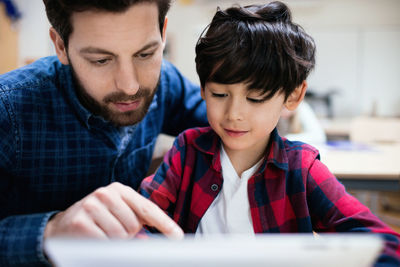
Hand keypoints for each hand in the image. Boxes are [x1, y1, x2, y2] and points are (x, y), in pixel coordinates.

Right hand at [44, 182, 182, 239]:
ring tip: (103, 233)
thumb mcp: (118, 214)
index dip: (164, 223)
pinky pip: (105, 243)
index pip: (148, 208)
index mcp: (120, 190)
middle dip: (129, 234)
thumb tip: (153, 239)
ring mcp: (92, 206)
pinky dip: (103, 246)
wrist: (62, 226)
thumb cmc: (97, 220)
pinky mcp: (81, 222)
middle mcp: (106, 194)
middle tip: (114, 231)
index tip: (177, 237)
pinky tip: (94, 239)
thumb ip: (138, 222)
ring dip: (115, 242)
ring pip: (121, 236)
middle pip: (134, 225)